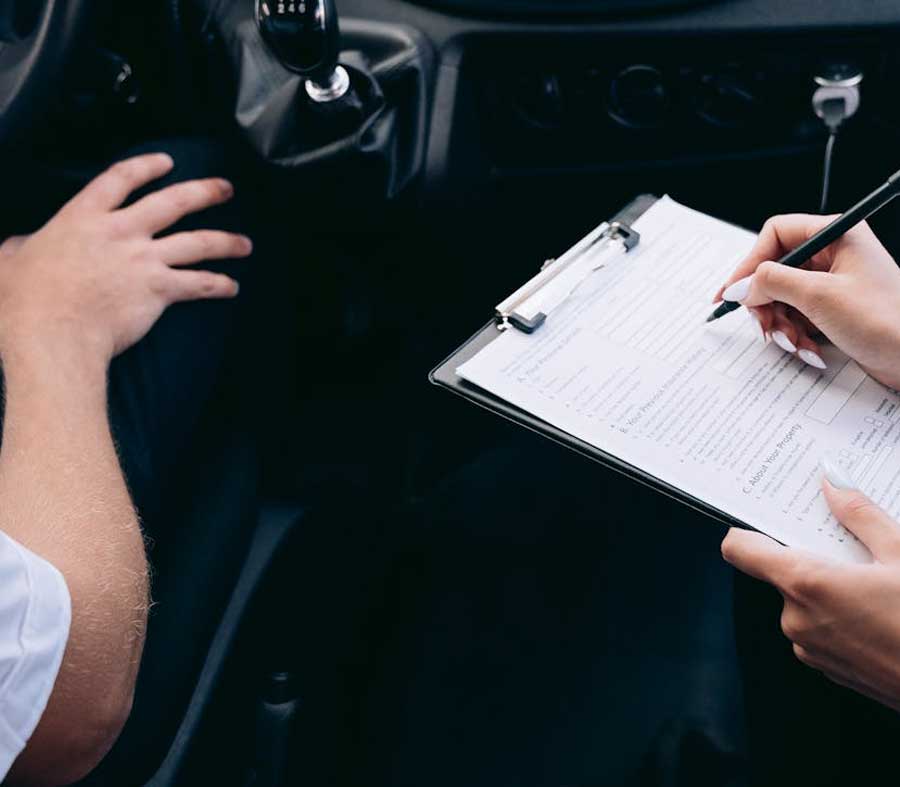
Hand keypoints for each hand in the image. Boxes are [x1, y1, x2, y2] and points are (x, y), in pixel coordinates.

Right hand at [0, 153, 251, 368]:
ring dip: (226, 241)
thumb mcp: (11, 260)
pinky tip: (232, 287)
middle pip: (173, 202)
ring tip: (246, 243)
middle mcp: (120, 231)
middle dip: (204, 192)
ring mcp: (143, 259)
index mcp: (83, 217)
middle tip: (226, 189)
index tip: (167, 162)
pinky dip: (219, 285)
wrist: (51, 331)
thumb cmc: (24, 300)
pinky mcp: (160, 288)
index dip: (147, 167)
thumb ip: (21, 247)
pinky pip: (199, 283)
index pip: (120, 179)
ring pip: (198, 242)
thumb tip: (18, 247)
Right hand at [713, 214, 899, 387]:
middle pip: (774, 270)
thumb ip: (771, 284)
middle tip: (765, 326)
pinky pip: (796, 316)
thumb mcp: (819, 297)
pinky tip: (809, 350)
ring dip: (780, 325)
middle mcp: (834, 254)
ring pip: (782, 297)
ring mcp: (833, 283)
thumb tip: (739, 286)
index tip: (734, 292)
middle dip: (766, 303)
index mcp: (837, 235)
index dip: (750, 263)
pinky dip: (796, 335)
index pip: (776, 234)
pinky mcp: (833, 309)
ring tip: (795, 342)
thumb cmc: (885, 321)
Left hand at [722, 479, 899, 710]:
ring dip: (829, 586)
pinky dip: (839, 613)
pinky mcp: (830, 668)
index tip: (762, 516)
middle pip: (781, 571)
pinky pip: (820, 627)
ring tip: (875, 578)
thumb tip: (833, 481)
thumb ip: (860, 515)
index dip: (746, 529)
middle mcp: (796, 618)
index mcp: (804, 584)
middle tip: (849, 543)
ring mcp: (810, 648)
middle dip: (812, 555)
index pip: (739, 549)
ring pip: (803, 600)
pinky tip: (878, 609)